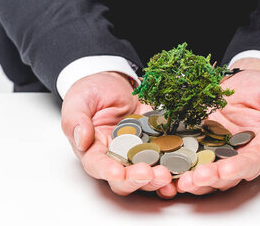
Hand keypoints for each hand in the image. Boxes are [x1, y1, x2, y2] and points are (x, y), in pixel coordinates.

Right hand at [61, 71, 173, 196]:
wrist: (115, 80)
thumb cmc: (92, 91)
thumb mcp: (79, 99)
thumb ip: (75, 119)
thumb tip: (81, 138)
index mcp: (94, 150)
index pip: (98, 166)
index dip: (108, 171)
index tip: (117, 172)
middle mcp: (116, 156)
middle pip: (124, 178)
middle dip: (137, 179)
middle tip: (149, 173)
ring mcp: (138, 151)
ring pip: (147, 173)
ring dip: (157, 178)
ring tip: (167, 174)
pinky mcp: (157, 142)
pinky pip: (166, 157)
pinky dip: (175, 166)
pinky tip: (184, 169)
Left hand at [165, 61, 259, 196]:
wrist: (246, 80)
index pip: (251, 164)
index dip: (237, 169)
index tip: (223, 170)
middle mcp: (238, 156)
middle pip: (223, 174)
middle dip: (207, 179)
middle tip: (190, 180)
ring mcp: (217, 150)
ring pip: (203, 169)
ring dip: (189, 176)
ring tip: (174, 180)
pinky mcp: (199, 140)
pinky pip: (187, 152)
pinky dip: (175, 160)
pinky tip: (162, 163)